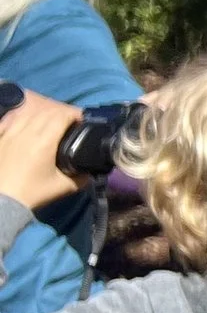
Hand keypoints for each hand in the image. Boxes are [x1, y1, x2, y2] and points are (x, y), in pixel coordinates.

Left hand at [0, 91, 79, 210]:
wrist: (3, 200)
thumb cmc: (32, 193)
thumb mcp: (63, 187)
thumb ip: (82, 177)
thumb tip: (91, 171)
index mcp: (45, 142)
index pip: (61, 116)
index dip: (74, 114)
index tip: (82, 119)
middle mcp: (27, 132)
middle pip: (46, 112)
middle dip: (61, 112)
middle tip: (70, 121)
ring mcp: (10, 133)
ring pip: (28, 113)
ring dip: (42, 113)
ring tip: (49, 121)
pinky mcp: (0, 137)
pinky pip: (12, 119)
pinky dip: (22, 117)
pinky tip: (27, 122)